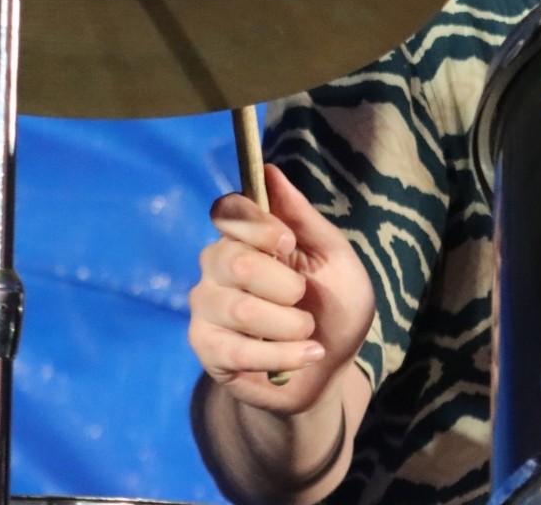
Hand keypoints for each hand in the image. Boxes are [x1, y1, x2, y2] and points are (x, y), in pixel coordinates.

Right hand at [189, 163, 375, 413]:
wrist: (328, 369)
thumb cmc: (334, 306)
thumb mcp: (334, 258)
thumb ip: (302, 218)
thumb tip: (270, 171)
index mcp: (247, 236)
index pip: (227, 211)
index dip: (255, 224)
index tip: (287, 241)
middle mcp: (217, 265)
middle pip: (234, 260)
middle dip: (284, 284)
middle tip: (304, 298)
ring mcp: (206, 307)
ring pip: (240, 308)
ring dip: (289, 324)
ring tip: (308, 330)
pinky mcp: (206, 349)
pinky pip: (238, 351)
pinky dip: (283, 355)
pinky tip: (307, 354)